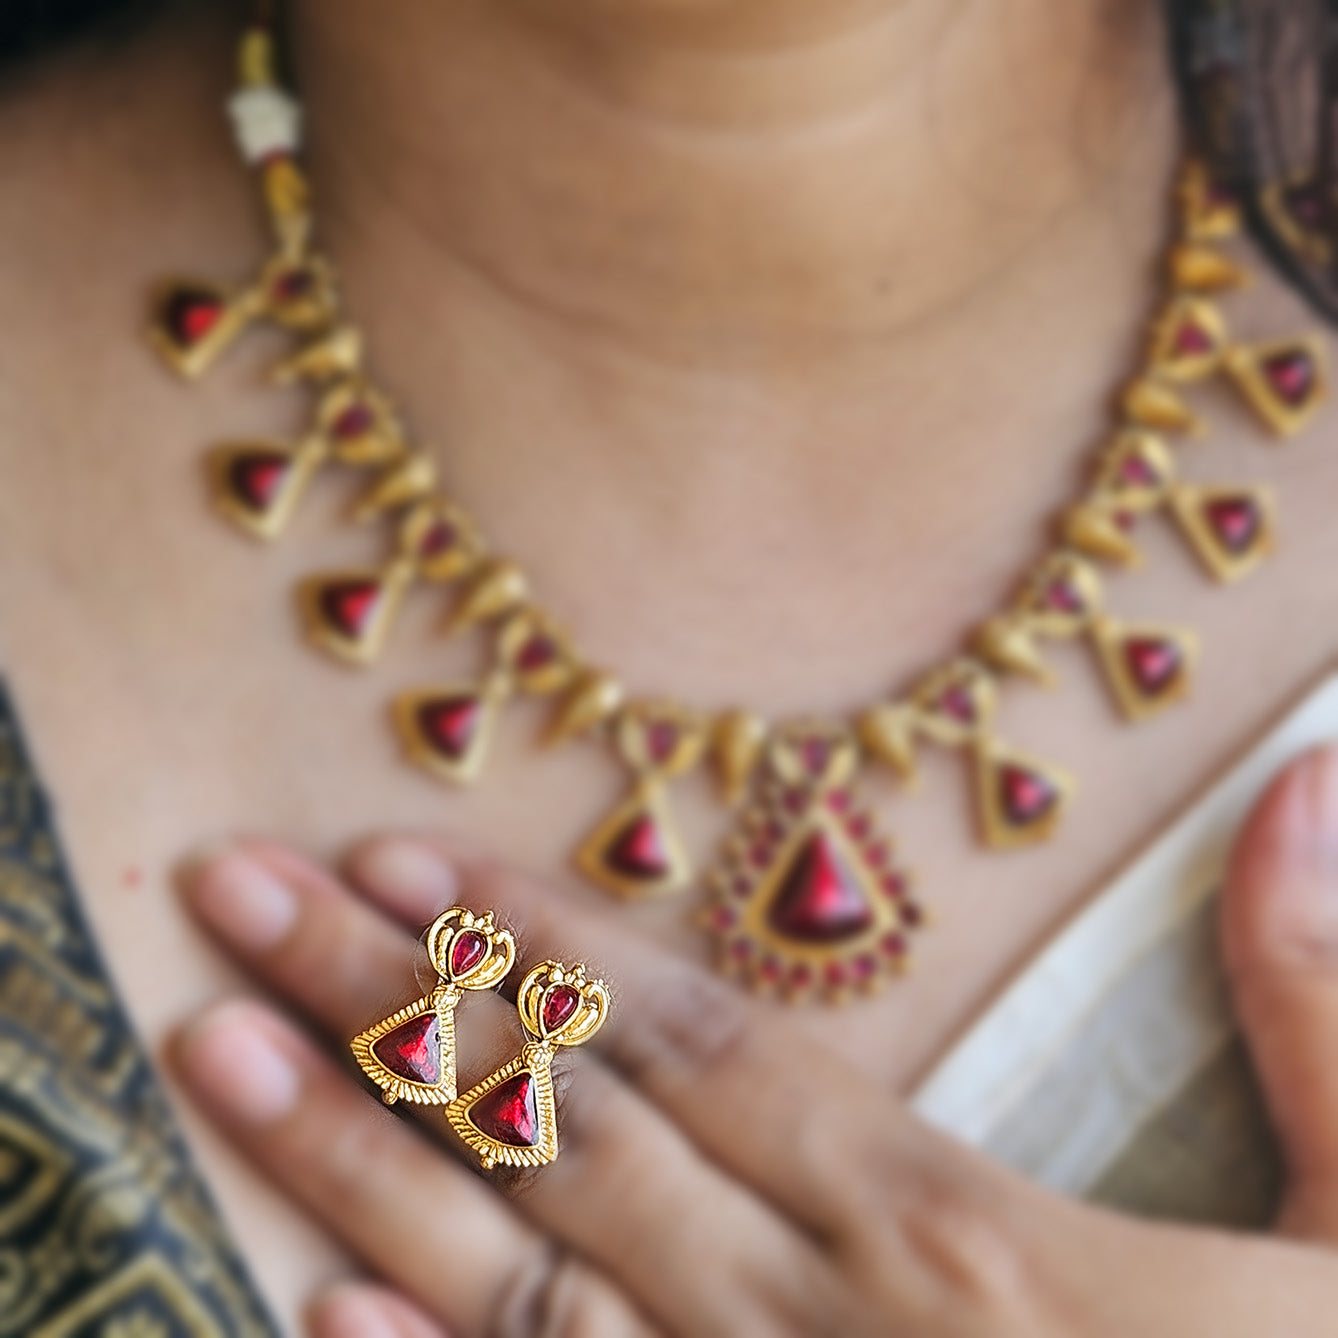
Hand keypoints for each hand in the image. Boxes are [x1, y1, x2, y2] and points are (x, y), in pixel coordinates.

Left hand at [173, 745, 1337, 1336]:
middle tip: (231, 891)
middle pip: (565, 1122)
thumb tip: (1310, 785)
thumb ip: (1319, 1009)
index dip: (545, 934)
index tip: (402, 851)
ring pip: (516, 1276)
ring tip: (215, 1045)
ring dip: (351, 1157)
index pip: (700, 1029)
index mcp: (958, 1230)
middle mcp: (822, 1322)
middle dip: (383, 995)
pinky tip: (302, 1315)